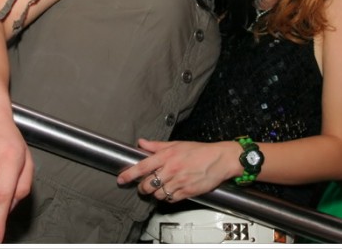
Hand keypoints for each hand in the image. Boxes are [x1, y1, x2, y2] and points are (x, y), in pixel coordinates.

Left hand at [116, 139, 239, 202]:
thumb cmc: (200, 151)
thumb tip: (142, 143)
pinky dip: (167, 197)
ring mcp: (179, 182)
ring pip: (157, 194)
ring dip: (155, 192)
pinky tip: (170, 191)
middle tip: (144, 185)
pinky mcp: (187, 192)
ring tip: (159, 187)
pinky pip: (170, 199)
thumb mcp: (177, 144)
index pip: (142, 166)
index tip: (121, 179)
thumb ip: (157, 145)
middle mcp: (171, 170)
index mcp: (167, 156)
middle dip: (142, 187)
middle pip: (147, 184)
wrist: (220, 160)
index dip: (129, 174)